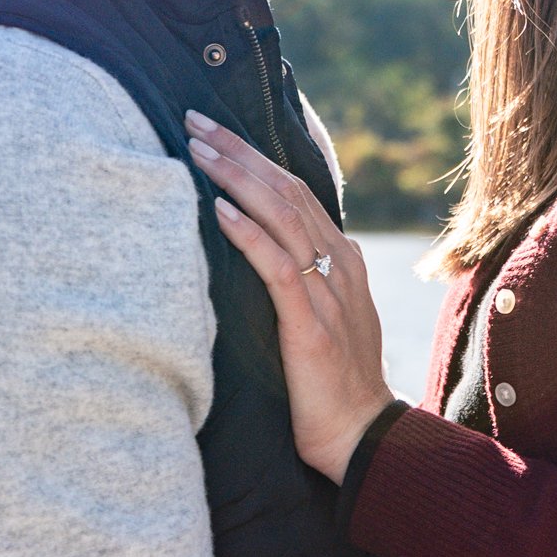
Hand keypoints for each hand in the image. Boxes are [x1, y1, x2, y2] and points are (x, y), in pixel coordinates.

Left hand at [184, 112, 393, 482]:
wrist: (362, 437)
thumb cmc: (329, 385)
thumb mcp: (318, 318)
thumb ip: (298, 279)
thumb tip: (254, 249)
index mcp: (343, 259)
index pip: (294, 191)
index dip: (253, 156)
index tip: (213, 131)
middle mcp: (340, 265)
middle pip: (286, 190)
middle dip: (238, 151)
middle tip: (194, 119)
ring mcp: (329, 293)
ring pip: (283, 217)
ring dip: (238, 179)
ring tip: (198, 150)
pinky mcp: (312, 325)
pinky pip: (279, 268)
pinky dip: (249, 234)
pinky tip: (220, 210)